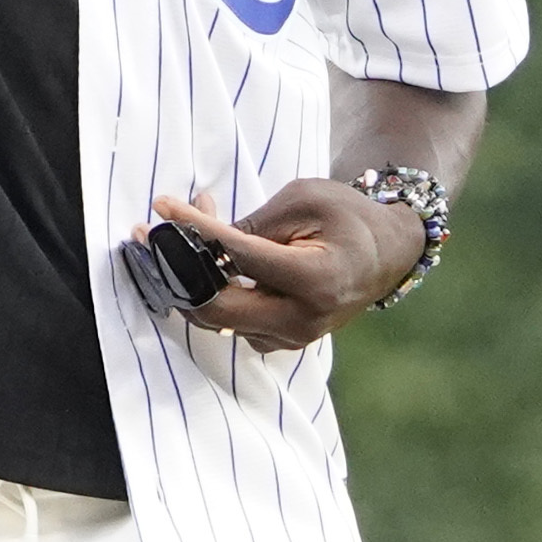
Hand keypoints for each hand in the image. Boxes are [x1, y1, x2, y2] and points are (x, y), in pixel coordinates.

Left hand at [145, 184, 427, 352]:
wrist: (387, 252)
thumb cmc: (348, 216)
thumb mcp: (303, 201)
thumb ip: (254, 224)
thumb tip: (201, 239)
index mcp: (313, 281)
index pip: (237, 257)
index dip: (196, 230)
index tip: (163, 207)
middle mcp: (301, 320)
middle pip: (217, 307)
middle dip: (179, 270)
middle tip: (154, 235)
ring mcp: (292, 337)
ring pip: (220, 319)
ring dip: (196, 279)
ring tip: (191, 234)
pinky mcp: (283, 341)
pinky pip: (235, 324)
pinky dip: (217, 293)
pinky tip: (213, 261)